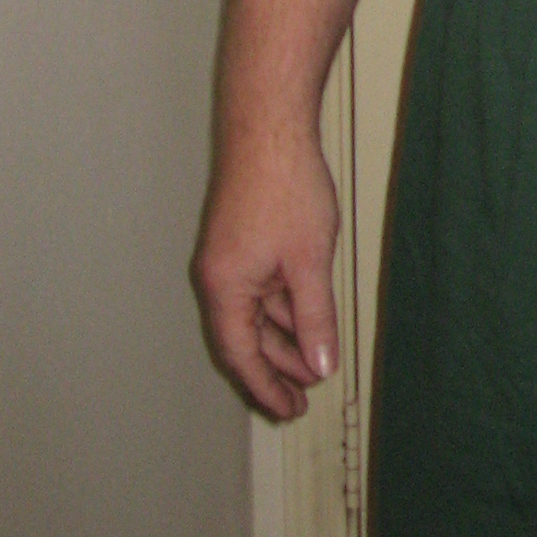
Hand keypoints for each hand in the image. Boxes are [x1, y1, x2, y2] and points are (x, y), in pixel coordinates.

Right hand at [191, 132, 341, 420]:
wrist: (268, 125)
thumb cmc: (285, 187)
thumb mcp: (309, 261)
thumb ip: (314, 317)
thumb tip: (319, 365)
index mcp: (225, 287)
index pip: (241, 355)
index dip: (265, 387)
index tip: (288, 411)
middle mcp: (218, 276)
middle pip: (243, 338)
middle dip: (275, 368)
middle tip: (302, 397)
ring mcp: (227, 257)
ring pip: (254, 312)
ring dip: (281, 338)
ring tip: (313, 362)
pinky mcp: (240, 238)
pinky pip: (259, 287)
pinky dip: (282, 307)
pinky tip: (307, 316)